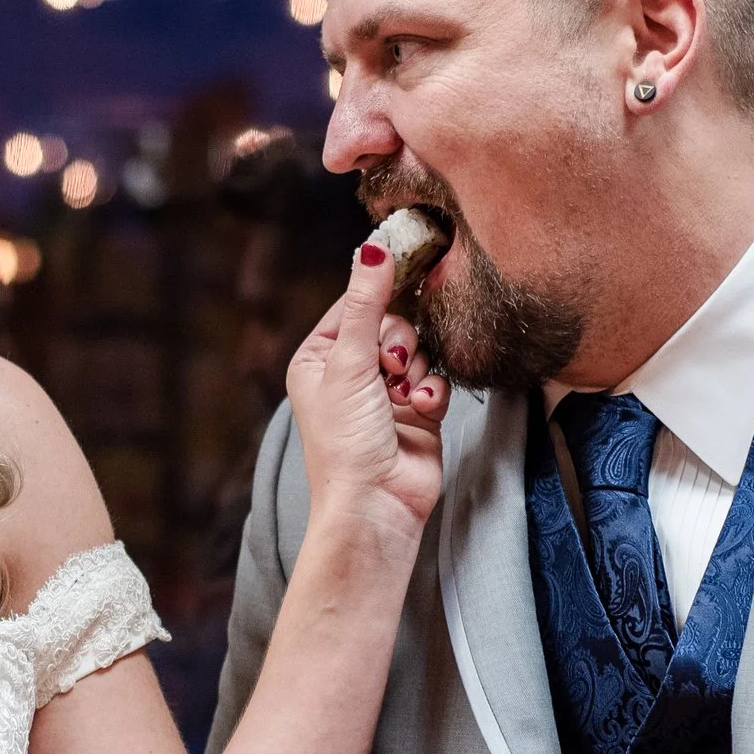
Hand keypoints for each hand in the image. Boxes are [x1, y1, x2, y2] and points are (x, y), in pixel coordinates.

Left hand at [284, 243, 449, 536]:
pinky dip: (431, 393)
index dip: (380, 291)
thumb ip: (368, 304)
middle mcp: (350, 372)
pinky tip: (420, 412)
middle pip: (392, 323)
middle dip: (397, 344)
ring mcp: (384, 393)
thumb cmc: (346, 442)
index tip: (411, 263)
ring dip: (415, 371)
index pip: (355, 302)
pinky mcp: (417, 412)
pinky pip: (435, 380)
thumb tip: (374, 247)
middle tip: (388, 368)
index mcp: (318, 358)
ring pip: (418, 350)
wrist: (376, 505)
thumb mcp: (350, 363)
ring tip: (401, 397)